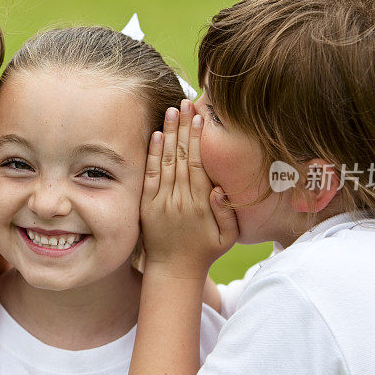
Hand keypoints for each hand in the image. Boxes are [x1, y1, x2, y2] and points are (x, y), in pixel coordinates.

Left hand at [140, 100, 238, 278]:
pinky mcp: (147, 205)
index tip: (201, 117)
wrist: (173, 271)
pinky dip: (152, 155)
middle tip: (186, 102)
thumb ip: (227, 213)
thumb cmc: (205, 252)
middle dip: (184, 127)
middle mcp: (179, 199)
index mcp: (200, 204)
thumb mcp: (227, 238)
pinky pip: (149, 176)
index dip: (199, 139)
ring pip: (166, 161)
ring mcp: (161, 201)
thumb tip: (220, 188)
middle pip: (182, 156)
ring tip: (171, 110)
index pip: (198, 163)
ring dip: (169, 133)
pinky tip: (156, 135)